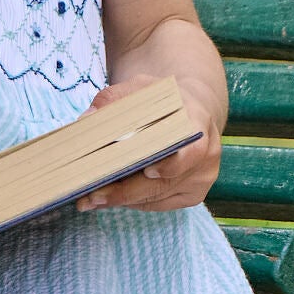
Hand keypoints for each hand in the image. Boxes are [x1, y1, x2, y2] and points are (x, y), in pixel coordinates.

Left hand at [75, 79, 221, 213]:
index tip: (147, 171)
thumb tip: (87, 120)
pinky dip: (131, 202)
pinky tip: (108, 198)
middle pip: (164, 183)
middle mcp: (206, 155)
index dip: (170, 165)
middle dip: (125, 191)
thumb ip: (114, 100)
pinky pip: (157, 204)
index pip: (192, 151)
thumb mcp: (141, 89)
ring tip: (90, 198)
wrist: (190, 112)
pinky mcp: (192, 195)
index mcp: (199, 123)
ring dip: (121, 200)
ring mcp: (201, 179)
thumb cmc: (162, 102)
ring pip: (156, 198)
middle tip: (92, 195)